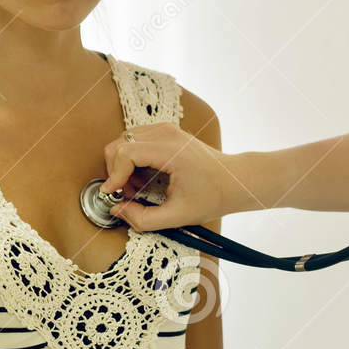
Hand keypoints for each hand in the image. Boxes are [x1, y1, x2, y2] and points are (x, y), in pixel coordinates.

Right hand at [101, 122, 237, 230]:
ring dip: (123, 166)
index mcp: (171, 150)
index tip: (113, 194)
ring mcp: (166, 129)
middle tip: (129, 194)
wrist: (235, 180)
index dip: (114, 175)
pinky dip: (132, 160)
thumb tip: (118, 210)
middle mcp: (166, 133)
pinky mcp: (166, 132)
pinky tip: (145, 178)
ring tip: (139, 187)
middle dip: (116, 171)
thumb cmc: (213, 196)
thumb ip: (143, 219)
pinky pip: (135, 140)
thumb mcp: (178, 216)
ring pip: (124, 140)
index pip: (126, 152)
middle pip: (120, 143)